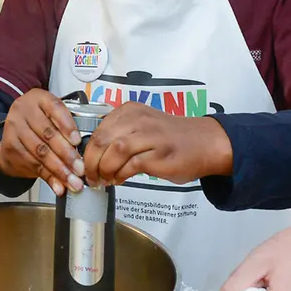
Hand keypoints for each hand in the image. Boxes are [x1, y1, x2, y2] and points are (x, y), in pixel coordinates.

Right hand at [0, 89, 83, 194]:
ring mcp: (14, 129)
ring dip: (59, 170)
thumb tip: (88, 151)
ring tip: (73, 181)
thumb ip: (67, 127)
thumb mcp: (52, 116)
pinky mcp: (10, 147)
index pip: (55, 108)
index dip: (67, 125)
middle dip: (67, 154)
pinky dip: (49, 178)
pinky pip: (33, 165)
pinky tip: (58, 185)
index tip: (77, 141)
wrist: (13, 133)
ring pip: (40, 152)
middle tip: (80, 168)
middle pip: (47, 134)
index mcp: (38, 98)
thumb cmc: (40, 123)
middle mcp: (23, 110)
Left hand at [81, 103, 233, 187]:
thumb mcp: (141, 126)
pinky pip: (131, 165)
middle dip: (91, 162)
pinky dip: (121, 175)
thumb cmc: (171, 138)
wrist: (205, 143)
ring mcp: (151, 136)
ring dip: (104, 169)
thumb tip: (94, 156)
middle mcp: (139, 120)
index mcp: (130, 111)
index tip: (84, 165)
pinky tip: (119, 179)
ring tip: (104, 180)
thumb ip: (119, 134)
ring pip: (114, 151)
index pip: (97, 130)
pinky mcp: (160, 154)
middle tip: (90, 176)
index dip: (87, 151)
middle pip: (101, 140)